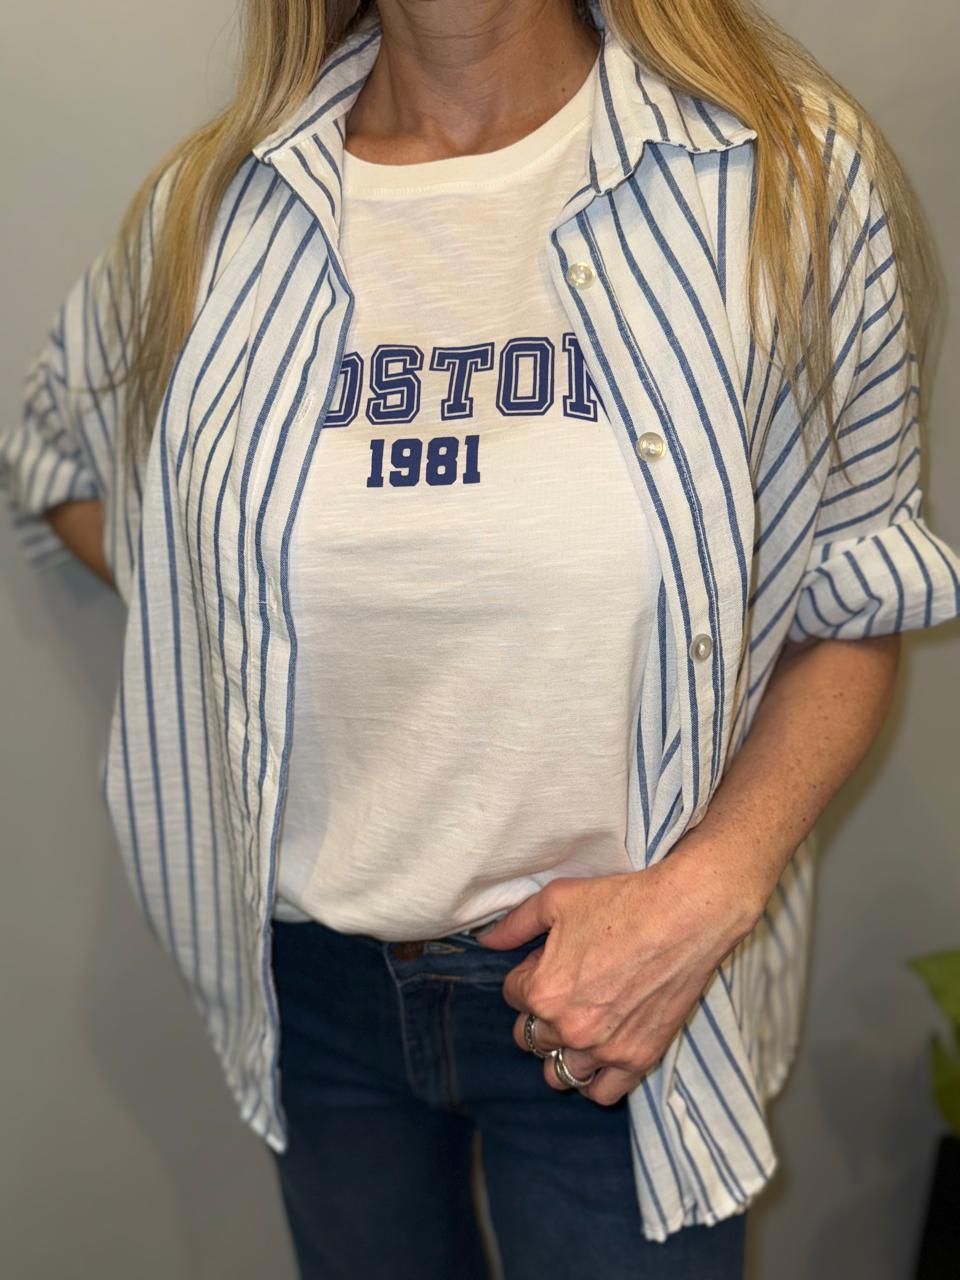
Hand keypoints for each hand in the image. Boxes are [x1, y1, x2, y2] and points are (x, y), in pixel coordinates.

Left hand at [475, 849, 759, 1104]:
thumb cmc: (621, 903)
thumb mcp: (557, 900)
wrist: (684, 917)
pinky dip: (594, 1079)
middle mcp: (569, 1028)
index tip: (553, 960)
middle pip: (530, 1037)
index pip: (513, 995)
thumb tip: (485, 940)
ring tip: (579, 1025)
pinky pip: (601, 1093)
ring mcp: (604, 1049)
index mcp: (543, 992)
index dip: (530, 973)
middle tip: (567, 990)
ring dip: (561, 1051)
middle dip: (540, 1014)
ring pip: (558, 1073)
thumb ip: (515, 925)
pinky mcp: (638, 1059)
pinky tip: (599, 1054)